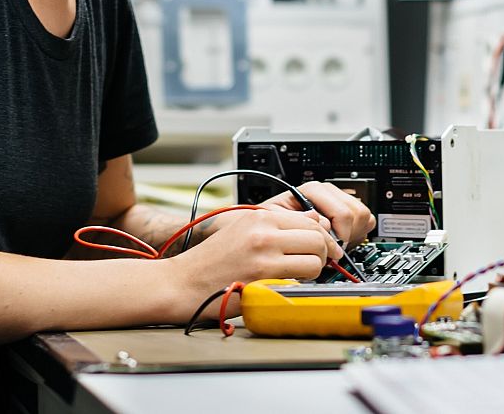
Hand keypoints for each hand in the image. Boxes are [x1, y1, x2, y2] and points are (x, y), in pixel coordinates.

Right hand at [168, 207, 341, 318]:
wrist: (181, 283)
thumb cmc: (210, 261)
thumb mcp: (242, 230)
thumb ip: (277, 226)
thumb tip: (314, 222)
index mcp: (260, 216)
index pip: (311, 220)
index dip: (321, 237)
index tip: (320, 249)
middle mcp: (264, 232)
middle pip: (318, 238)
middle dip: (322, 253)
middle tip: (314, 264)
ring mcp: (264, 256)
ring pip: (315, 260)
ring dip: (313, 271)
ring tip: (298, 276)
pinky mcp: (264, 280)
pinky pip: (301, 280)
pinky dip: (300, 285)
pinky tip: (286, 286)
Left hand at [257, 181, 375, 247]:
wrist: (276, 225)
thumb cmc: (275, 222)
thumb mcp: (277, 219)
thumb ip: (297, 219)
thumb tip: (321, 223)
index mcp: (313, 190)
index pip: (342, 213)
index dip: (339, 235)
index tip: (332, 250)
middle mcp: (328, 192)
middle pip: (356, 212)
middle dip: (346, 234)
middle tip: (333, 247)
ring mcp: (339, 199)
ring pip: (363, 215)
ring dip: (352, 232)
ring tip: (336, 242)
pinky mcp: (347, 209)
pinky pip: (366, 219)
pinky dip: (357, 231)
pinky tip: (341, 238)